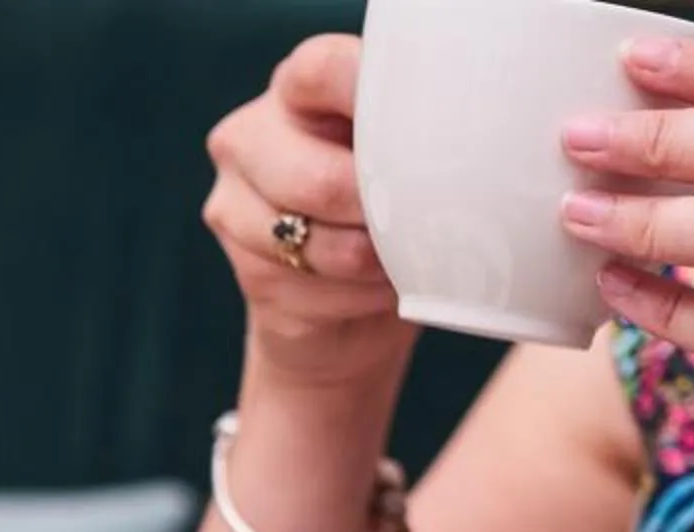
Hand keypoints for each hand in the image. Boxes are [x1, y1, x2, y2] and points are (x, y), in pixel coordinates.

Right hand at [204, 36, 416, 392]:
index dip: (370, 98)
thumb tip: (458, 156)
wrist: (343, 297)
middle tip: (423, 219)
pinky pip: (315, 291)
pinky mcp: (248, 276)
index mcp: (295, 91)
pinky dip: (363, 297)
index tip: (416, 128)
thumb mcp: (399, 151)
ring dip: (377, 261)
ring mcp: (236, 209)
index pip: (321, 72)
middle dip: (380, 211)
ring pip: (316, 244)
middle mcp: (250, 140)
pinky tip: (381, 288)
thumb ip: (409, 135)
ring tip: (409, 257)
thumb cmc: (386, 204)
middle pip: (318, 180)